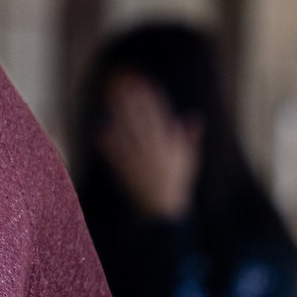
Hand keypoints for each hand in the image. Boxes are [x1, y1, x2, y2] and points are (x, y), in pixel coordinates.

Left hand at [97, 72, 200, 220]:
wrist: (164, 212)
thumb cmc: (177, 184)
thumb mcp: (189, 160)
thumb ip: (190, 138)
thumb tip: (195, 117)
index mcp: (170, 148)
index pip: (161, 118)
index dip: (152, 100)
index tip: (146, 83)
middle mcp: (155, 153)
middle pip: (143, 122)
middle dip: (135, 103)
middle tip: (126, 84)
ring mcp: (140, 162)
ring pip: (129, 135)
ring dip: (121, 116)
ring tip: (112, 99)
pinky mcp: (127, 173)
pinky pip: (117, 156)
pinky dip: (109, 144)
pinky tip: (101, 130)